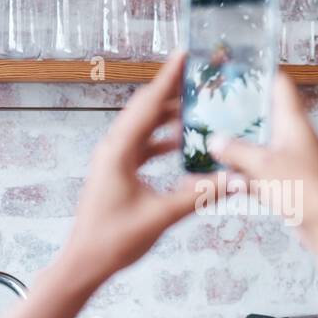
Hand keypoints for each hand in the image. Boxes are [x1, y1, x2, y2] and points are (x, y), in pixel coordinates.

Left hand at [60, 49, 207, 277]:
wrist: (84, 264)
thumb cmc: (113, 240)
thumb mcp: (161, 217)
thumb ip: (198, 196)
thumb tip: (234, 180)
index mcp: (119, 151)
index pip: (148, 104)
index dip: (169, 78)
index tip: (185, 54)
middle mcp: (113, 149)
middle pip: (146, 109)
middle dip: (172, 92)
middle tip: (198, 77)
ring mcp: (113, 160)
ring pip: (144, 128)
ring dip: (168, 117)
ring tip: (196, 107)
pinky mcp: (116, 173)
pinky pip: (142, 146)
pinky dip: (162, 140)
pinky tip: (181, 144)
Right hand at [208, 72, 317, 251]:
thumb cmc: (309, 190)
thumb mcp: (265, 166)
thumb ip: (237, 152)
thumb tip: (214, 141)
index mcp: (293, 122)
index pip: (279, 85)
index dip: (260, 72)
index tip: (235, 67)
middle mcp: (291, 138)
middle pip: (262, 116)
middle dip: (236, 112)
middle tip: (209, 106)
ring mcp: (287, 161)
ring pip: (255, 148)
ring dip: (233, 148)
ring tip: (204, 141)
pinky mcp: (284, 184)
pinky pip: (254, 175)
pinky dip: (237, 177)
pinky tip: (215, 181)